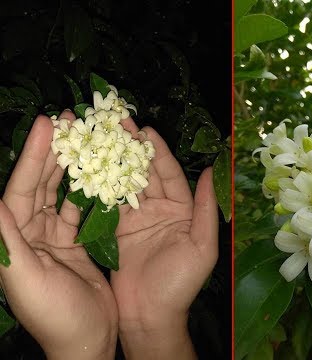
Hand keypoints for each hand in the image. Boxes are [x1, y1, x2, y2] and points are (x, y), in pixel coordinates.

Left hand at [0, 111, 117, 359]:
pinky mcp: (76, 243)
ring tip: (83, 140)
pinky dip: (89, 191)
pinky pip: (81, 210)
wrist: (86, 339)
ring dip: (71, 167)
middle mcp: (30, 233)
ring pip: (61, 194)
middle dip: (52, 153)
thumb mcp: (25, 278)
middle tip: (68, 121)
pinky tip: (100, 174)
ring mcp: (55, 237)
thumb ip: (6, 240)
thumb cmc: (54, 314)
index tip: (48, 125)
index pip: (21, 189)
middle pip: (40, 185)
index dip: (34, 156)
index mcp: (15, 238)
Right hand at [110, 118, 218, 358]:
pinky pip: (111, 202)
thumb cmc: (180, 283)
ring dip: (117, 161)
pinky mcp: (118, 229)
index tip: (145, 130)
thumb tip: (212, 171)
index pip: (171, 174)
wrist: (150, 314)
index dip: (159, 152)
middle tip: (119, 123)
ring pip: (128, 183)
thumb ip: (206, 208)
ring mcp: (138, 218)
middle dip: (135, 148)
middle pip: (147, 173)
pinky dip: (103, 184)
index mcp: (183, 210)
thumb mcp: (202, 246)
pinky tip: (93, 164)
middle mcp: (161, 209)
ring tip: (103, 137)